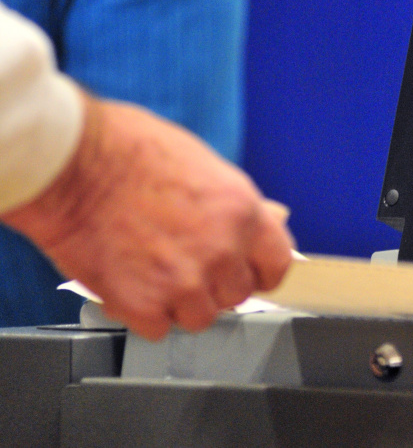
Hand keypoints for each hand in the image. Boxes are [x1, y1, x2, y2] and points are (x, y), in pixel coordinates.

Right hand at [1, 90, 293, 339]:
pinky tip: (130, 283)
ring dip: (180, 303)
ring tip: (154, 272)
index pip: (277, 265)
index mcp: (242, 213)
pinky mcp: (142, 304)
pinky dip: (143, 313)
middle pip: (237, 295)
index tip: (249, 273)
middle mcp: (221, 252)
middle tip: (186, 265)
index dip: (260, 271)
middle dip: (215, 285)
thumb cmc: (127, 149)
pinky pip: (157, 328)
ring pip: (199, 317)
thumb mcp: (202, 164)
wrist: (70, 161)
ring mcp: (183, 282)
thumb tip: (257, 222)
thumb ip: (232, 205)